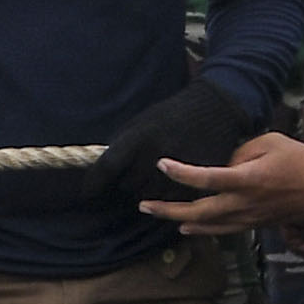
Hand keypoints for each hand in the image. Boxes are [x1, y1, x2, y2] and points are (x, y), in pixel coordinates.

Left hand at [85, 79, 262, 201]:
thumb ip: (121, 147)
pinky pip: (176, 197)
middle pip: (128, 186)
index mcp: (139, 138)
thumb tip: (100, 174)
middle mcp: (157, 154)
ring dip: (147, 192)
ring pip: (151, 196)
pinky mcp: (201, 175)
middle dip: (125, 184)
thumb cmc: (171, 115)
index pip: (107, 168)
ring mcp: (181, 167)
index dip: (94, 184)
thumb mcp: (141, 122)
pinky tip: (170, 183)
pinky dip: (169, 195)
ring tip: (152, 178)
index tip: (87, 194)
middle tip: (132, 176)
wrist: (216, 107)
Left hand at [139, 130, 303, 230]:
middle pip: (198, 211)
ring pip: (207, 224)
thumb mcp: (269, 142)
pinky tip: (187, 227)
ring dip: (179, 220)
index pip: (206, 178)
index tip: (161, 164)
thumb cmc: (299, 159)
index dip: (180, 173)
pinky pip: (223, 229)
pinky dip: (203, 229)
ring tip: (156, 213)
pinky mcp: (254, 224)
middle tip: (143, 205)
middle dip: (167, 210)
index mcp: (247, 180)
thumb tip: (218, 164)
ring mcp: (248, 217)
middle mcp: (243, 202)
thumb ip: (238, 152)